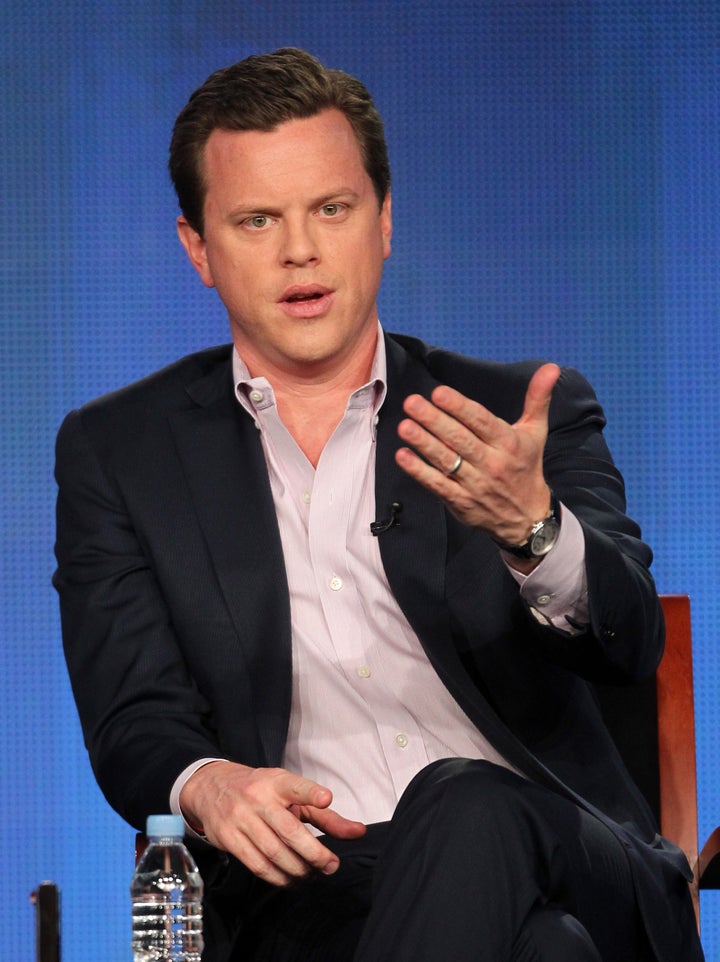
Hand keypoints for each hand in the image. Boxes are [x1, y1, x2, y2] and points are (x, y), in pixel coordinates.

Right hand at [179, 761, 365, 886]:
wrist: (212, 787)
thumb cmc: (261, 791)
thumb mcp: (292, 795)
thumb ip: (325, 815)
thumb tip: (358, 832)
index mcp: (277, 782)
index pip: (296, 786)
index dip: (311, 793)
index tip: (326, 799)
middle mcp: (258, 799)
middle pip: (289, 830)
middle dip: (314, 853)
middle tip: (331, 865)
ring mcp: (241, 819)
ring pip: (274, 852)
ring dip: (298, 870)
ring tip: (312, 875)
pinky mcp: (229, 838)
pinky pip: (256, 864)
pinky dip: (277, 877)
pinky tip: (290, 880)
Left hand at [395, 363, 560, 552]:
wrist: (526, 518)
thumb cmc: (526, 467)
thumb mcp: (535, 432)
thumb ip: (538, 398)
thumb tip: (551, 367)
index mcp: (508, 443)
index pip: (481, 422)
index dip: (459, 407)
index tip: (439, 393)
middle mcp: (492, 463)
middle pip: (459, 439)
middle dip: (434, 420)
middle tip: (412, 403)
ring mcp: (474, 484)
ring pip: (446, 461)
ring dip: (423, 443)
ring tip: (405, 426)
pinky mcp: (460, 502)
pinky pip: (437, 485)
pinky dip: (419, 471)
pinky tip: (403, 456)